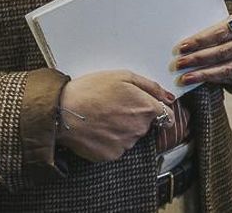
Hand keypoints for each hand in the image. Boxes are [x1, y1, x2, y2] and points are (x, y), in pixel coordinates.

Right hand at [55, 70, 173, 161]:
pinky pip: (116, 147)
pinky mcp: (111, 155)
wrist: (63, 111)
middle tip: (115, 106)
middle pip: (146, 125)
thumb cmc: (91, 90)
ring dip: (122, 128)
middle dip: (136, 117)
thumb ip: (151, 87)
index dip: (159, 111)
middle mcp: (139, 129)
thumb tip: (168, 98)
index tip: (151, 109)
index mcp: (146, 108)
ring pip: (131, 136)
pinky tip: (97, 128)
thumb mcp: (123, 76)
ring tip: (102, 116)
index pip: (168, 117)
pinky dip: (109, 140)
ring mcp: (126, 144)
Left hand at [174, 13, 231, 88]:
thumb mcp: (223, 22)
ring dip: (203, 74)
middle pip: (222, 52)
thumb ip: (208, 31)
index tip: (182, 47)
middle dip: (198, 59)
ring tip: (185, 78)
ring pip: (226, 69)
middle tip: (180, 64)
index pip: (219, 32)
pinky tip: (199, 80)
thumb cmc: (230, 29)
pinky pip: (230, 79)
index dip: (200, 41)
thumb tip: (183, 45)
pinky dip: (212, 80)